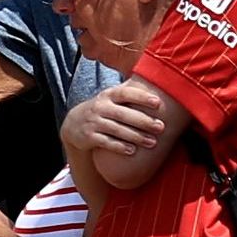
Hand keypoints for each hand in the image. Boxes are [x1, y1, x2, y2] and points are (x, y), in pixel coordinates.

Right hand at [66, 79, 184, 183]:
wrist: (73, 124)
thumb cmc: (103, 110)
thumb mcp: (111, 99)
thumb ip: (129, 95)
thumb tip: (162, 86)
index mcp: (108, 95)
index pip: (125, 93)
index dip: (141, 97)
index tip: (158, 103)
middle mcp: (100, 107)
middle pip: (123, 114)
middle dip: (143, 121)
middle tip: (161, 127)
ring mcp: (93, 122)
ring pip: (116, 129)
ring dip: (135, 136)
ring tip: (152, 142)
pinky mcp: (88, 136)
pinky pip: (106, 142)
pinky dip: (119, 147)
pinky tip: (132, 151)